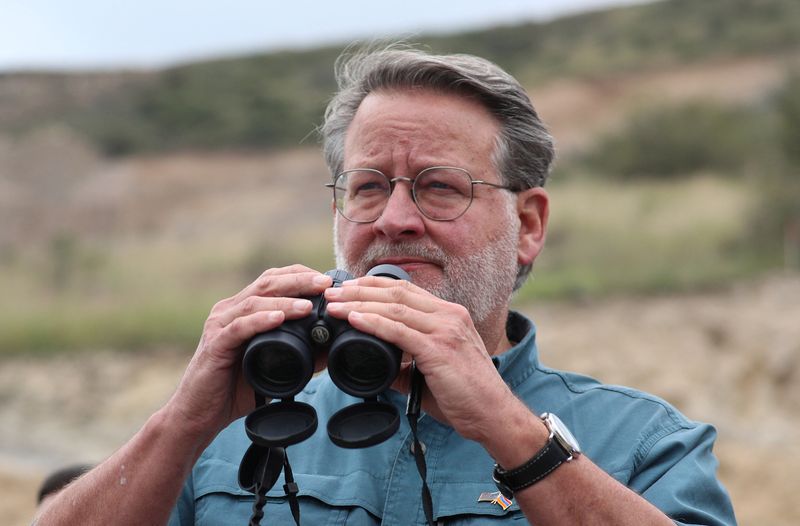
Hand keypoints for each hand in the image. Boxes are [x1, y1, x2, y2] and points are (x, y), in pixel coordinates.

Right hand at [168, 265, 331, 442]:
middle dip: (298, 281)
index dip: (299, 275)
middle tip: (325, 284)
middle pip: (266, 284)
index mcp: (243, 310)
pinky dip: (260, 320)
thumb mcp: (273, 366)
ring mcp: (219, 325)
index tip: (327, 280)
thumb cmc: (235, 389)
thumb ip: (298, 354)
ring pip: (254, 302)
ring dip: (284, 301)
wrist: (199, 415)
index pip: (272, 280)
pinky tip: (279, 319)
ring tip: (309, 305)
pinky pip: (239, 327)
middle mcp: (229, 311)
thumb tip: (331, 347)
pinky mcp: (214, 345)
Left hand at [324, 276, 519, 442]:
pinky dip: (373, 323)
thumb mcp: (434, 371)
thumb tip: (377, 366)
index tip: (348, 287)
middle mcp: (450, 315)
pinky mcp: (439, 349)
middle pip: (396, 292)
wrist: (494, 415)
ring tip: (334, 305)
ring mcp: (446, 330)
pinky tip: (354, 320)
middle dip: (359, 290)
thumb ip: (406, 364)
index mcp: (450, 315)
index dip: (374, 285)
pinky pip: (399, 331)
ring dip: (359, 304)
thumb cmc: (466, 396)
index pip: (406, 290)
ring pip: (394, 307)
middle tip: (331, 292)